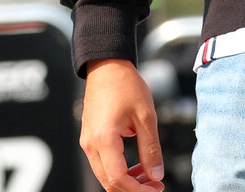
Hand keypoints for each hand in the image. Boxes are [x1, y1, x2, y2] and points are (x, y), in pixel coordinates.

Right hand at [80, 59, 164, 191]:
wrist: (107, 65)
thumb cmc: (125, 85)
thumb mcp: (146, 117)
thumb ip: (151, 149)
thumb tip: (156, 174)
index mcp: (104, 139)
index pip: (118, 179)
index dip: (139, 190)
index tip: (157, 188)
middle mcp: (90, 143)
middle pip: (109, 183)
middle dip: (133, 189)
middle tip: (156, 185)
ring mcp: (87, 141)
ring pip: (105, 175)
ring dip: (127, 180)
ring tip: (150, 175)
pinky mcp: (90, 137)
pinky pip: (103, 163)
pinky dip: (120, 170)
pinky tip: (137, 166)